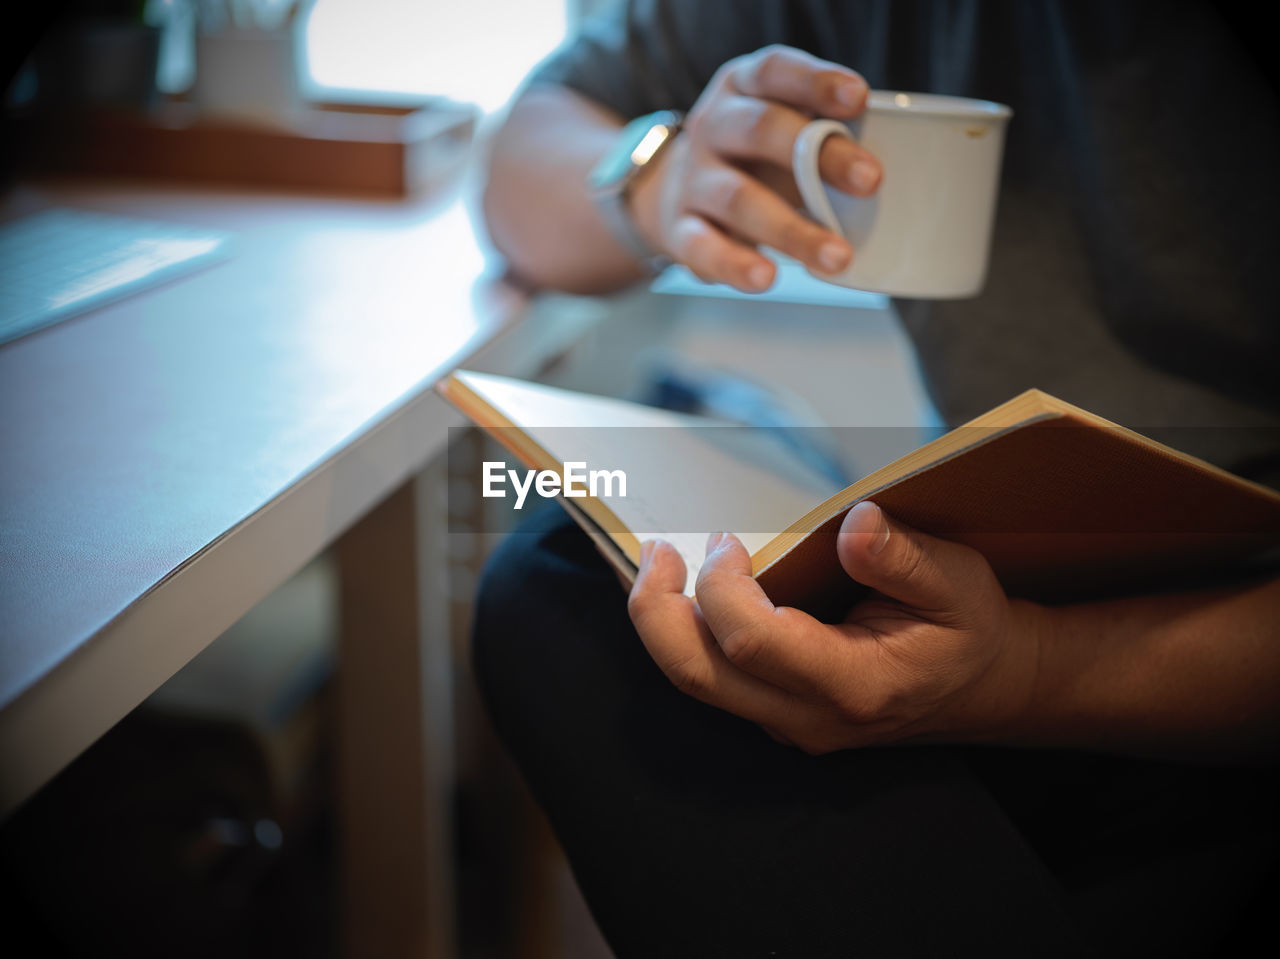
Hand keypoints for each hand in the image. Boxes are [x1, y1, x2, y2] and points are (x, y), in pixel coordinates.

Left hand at [627, 502, 1043, 753]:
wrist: (983, 691)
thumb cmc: (967, 632)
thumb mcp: (960, 584)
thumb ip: (905, 559)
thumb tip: (857, 524)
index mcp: (853, 685)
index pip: (752, 643)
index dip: (722, 587)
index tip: (728, 541)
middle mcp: (808, 718)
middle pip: (696, 675)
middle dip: (655, 610)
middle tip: (657, 552)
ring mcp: (787, 724)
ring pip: (695, 681)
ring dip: (663, 622)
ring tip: (662, 563)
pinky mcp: (776, 714)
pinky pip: (712, 678)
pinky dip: (685, 633)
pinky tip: (688, 589)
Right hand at [628, 44, 881, 292]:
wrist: (674, 193)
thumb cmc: (754, 158)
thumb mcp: (784, 129)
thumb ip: (825, 137)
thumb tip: (901, 173)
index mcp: (742, 88)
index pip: (776, 72)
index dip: (815, 83)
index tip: (858, 98)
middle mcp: (713, 126)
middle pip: (761, 130)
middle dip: (819, 155)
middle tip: (871, 182)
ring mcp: (694, 179)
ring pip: (738, 199)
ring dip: (791, 229)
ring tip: (838, 257)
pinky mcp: (680, 228)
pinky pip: (703, 246)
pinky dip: (735, 265)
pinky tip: (766, 278)